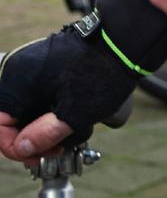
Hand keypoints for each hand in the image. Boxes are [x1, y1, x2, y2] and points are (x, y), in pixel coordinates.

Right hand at [0, 28, 135, 162]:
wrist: (123, 40)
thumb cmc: (101, 71)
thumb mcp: (73, 113)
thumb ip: (44, 135)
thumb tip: (22, 148)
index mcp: (17, 81)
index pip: (0, 127)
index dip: (17, 148)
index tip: (39, 157)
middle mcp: (20, 71)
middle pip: (14, 120)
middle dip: (34, 140)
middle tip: (56, 150)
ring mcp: (34, 67)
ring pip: (29, 111)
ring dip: (46, 128)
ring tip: (71, 134)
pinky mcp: (49, 66)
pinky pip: (41, 98)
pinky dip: (53, 112)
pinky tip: (72, 119)